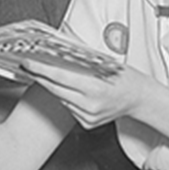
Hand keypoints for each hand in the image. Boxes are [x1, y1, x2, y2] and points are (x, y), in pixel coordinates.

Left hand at [20, 59, 149, 129]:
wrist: (139, 99)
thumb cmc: (125, 78)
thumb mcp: (105, 63)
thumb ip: (81, 57)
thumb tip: (60, 45)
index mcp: (95, 88)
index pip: (60, 77)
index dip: (41, 69)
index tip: (28, 63)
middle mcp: (90, 105)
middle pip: (55, 89)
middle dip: (41, 76)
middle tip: (30, 66)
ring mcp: (88, 116)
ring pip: (61, 99)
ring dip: (54, 86)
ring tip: (48, 74)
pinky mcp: (86, 124)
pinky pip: (69, 108)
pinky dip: (67, 97)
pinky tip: (72, 90)